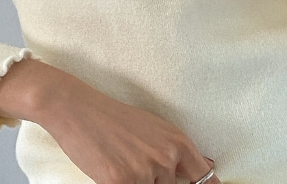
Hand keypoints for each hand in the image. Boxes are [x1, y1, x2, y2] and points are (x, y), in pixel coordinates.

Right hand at [0, 59, 219, 183]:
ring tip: (122, 161)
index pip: (203, 178)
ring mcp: (144, 172)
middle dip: (155, 181)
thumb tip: (208, 169)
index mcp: (178, 142)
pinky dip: (118, 183)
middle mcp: (166, 157)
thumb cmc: (115, 117)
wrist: (79, 109)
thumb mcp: (154, 128)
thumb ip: (178, 151)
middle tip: (135, 160)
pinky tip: (110, 168)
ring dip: (135, 181)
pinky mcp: (121, 182)